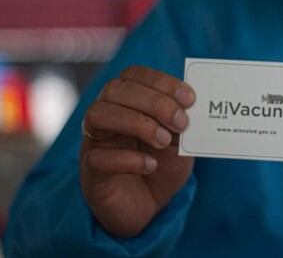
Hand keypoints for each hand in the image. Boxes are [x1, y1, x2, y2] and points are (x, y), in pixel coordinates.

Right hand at [79, 66, 194, 236]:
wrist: (149, 207)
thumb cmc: (162, 165)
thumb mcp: (179, 140)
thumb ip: (182, 122)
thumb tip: (192, 106)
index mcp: (126, 101)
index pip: (133, 74)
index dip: (161, 82)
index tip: (189, 98)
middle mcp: (105, 115)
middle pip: (115, 89)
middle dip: (153, 102)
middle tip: (180, 122)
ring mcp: (93, 142)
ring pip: (98, 114)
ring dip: (137, 123)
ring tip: (163, 140)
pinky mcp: (90, 172)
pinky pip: (97, 157)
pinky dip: (128, 159)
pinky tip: (150, 166)